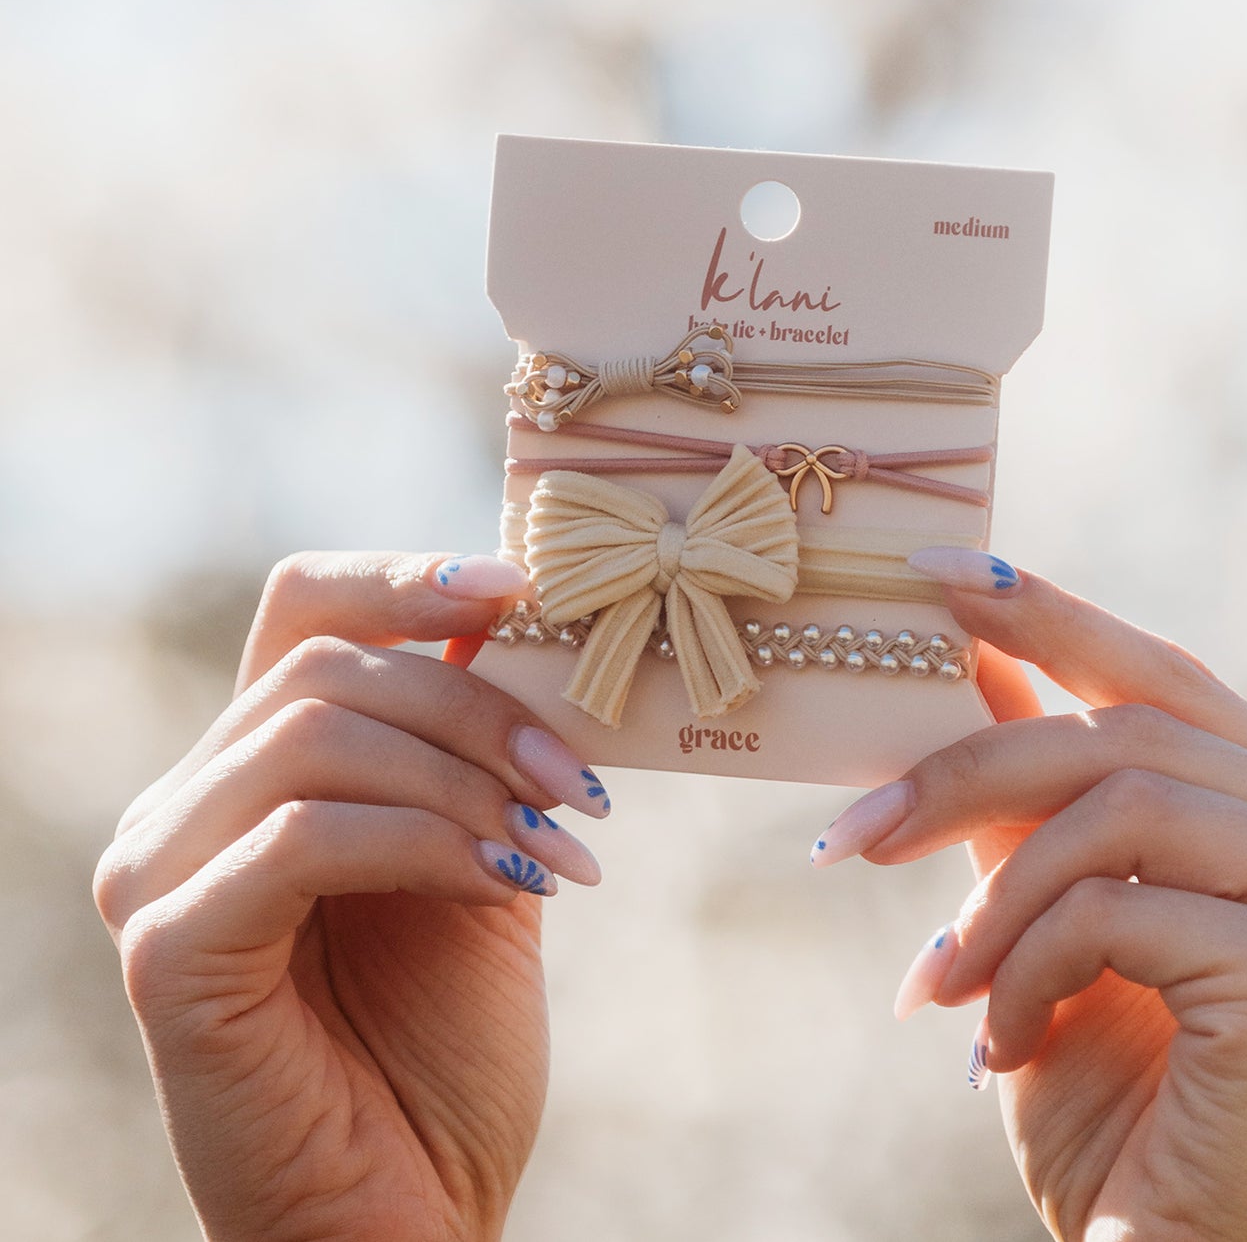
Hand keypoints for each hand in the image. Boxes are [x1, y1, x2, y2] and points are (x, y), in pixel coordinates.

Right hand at [93, 552, 610, 1241]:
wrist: (410, 1212)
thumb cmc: (444, 1042)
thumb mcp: (482, 860)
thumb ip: (479, 756)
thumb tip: (524, 629)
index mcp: (257, 771)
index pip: (302, 613)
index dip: (403, 577)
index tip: (519, 585)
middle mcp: (187, 807)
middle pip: (326, 667)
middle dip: (475, 708)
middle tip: (577, 784)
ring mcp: (160, 876)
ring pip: (311, 736)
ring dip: (462, 778)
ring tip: (559, 847)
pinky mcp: (168, 953)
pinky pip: (302, 836)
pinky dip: (423, 842)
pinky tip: (503, 888)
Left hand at [811, 551, 1246, 1241]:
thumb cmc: (1114, 1099)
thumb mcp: (1051, 918)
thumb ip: (1030, 794)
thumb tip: (973, 655)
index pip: (1166, 678)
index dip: (1051, 615)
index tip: (934, 572)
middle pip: (1126, 730)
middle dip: (967, 771)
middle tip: (851, 835)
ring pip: (1117, 806)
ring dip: (994, 899)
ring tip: (936, 986)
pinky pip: (1118, 906)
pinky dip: (1024, 966)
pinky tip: (995, 1043)